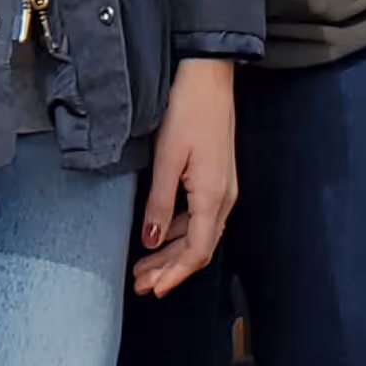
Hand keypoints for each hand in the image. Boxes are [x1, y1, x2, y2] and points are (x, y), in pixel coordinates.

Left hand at [131, 59, 238, 297]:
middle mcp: (224, 196)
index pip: (196, 251)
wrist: (209, 76)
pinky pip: (200, 215)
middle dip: (170, 269)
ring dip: (173, 252)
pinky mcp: (217, 175)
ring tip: (145, 265)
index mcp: (213, 197)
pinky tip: (160, 233)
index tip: (153, 289)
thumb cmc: (188, 111)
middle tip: (141, 284)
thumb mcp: (168, 158)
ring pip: (199, 232)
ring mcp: (223, 186)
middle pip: (199, 247)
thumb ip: (159, 202)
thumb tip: (152, 240)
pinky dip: (180, 230)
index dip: (175, 274)